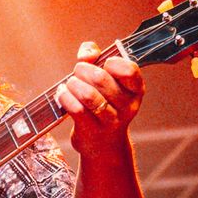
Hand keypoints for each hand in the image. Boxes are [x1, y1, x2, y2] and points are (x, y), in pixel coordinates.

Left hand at [56, 42, 144, 156]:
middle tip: (78, 72)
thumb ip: (97, 58)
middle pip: (101, 78)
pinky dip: (65, 97)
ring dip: (73, 84)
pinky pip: (76, 109)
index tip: (103, 63)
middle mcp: (127, 106)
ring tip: (70, 84)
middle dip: (83, 70)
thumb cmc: (104, 105)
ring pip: (88, 95)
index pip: (129, 70)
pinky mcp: (92, 131)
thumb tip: (86, 53)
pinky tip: (62, 94)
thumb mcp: (107, 81)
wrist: (104, 145)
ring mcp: (111, 120)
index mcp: (135, 90)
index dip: (111, 62)